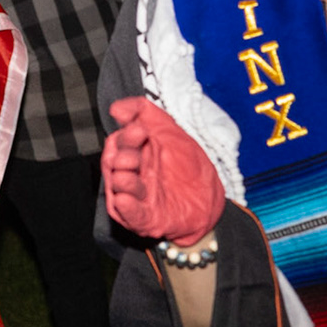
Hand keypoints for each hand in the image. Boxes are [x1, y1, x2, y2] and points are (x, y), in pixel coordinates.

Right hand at [102, 97, 224, 244]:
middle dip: (122, 156)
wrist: (211, 199)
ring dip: (122, 181)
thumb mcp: (170, 132)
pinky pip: (132, 215)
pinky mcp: (146, 219)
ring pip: (118, 189)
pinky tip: (125, 199)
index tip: (141, 130)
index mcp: (135, 153)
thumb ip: (144, 113)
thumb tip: (117, 108)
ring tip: (128, 176)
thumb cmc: (188, 167)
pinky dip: (127, 207)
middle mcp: (131, 174)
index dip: (126, 136)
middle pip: (114, 163)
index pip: (119, 141)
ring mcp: (137, 197)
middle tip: (136, 154)